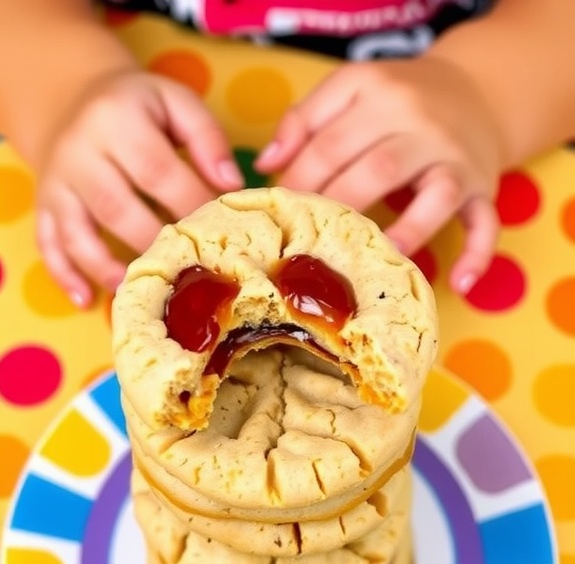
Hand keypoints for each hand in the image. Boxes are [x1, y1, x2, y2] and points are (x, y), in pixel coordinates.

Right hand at [36, 70, 242, 305]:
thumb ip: (206, 136)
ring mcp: (57, 183)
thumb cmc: (138, 108)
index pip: (157, 170)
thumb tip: (232, 184)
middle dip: (152, 243)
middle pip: (116, 207)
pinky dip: (64, 275)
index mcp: (117, 119)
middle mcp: (80, 151)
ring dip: (107, 268)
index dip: (189, 205)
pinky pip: (49, 245)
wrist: (73, 99)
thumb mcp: (174, 102)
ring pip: (78, 233)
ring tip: (137, 289)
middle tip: (185, 271)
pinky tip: (87, 300)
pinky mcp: (44, 206)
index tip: (218, 234)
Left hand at [256, 55, 503, 292]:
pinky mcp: (481, 188)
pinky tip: (458, 285)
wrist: (475, 89)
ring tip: (377, 258)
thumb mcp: (352, 90)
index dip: (298, 180)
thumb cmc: (398, 101)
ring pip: (436, 194)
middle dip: (339, 207)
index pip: (330, 142)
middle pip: (378, 169)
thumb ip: (304, 119)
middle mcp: (423, 124)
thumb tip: (267, 165)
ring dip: (408, 230)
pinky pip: (486, 224)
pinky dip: (477, 256)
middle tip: (310, 242)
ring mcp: (456, 159)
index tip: (279, 211)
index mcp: (380, 94)